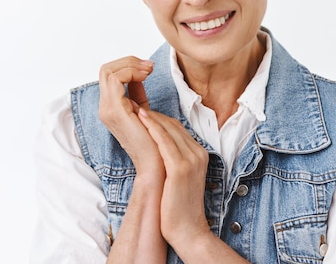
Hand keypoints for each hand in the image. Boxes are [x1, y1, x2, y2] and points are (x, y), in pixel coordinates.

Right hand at [98, 57, 163, 178]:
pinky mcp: (116, 110)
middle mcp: (105, 108)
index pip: (110, 75)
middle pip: (106, 70)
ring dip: (131, 64)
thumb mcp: (145, 112)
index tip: (150, 68)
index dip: (129, 66)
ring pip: (108, 71)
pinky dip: (132, 72)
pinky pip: (116, 79)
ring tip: (149, 69)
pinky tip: (147, 76)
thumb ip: (139, 96)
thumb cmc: (155, 142)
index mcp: (111, 108)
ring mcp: (108, 110)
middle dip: (129, 61)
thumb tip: (141, 75)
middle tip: (150, 66)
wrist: (156, 165)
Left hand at [137, 108, 210, 247]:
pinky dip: (153, 128)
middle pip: (174, 126)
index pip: (179, 129)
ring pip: (169, 130)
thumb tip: (159, 150)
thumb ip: (175, 161)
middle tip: (136, 105)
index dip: (160, 119)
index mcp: (200, 154)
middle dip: (154, 115)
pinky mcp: (180, 168)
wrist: (188, 230)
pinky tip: (141, 119)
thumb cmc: (179, 207)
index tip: (144, 112)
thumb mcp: (182, 178)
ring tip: (135, 108)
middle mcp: (199, 154)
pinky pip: (164, 142)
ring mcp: (191, 160)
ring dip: (151, 117)